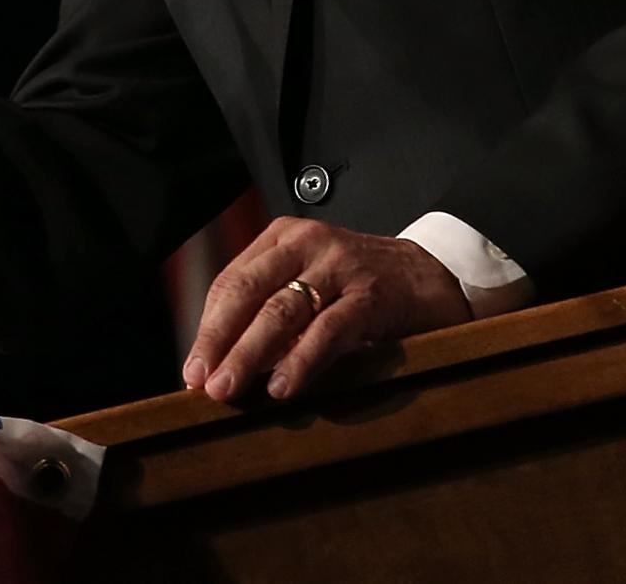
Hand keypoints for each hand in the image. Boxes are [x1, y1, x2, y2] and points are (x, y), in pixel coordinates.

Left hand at [181, 218, 472, 403]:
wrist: (433, 275)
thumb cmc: (361, 285)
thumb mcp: (310, 281)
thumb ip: (272, 306)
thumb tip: (222, 359)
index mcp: (284, 237)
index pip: (232, 280)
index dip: (209, 326)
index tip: (192, 367)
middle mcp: (308, 244)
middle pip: (248, 292)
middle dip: (219, 340)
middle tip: (201, 383)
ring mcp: (340, 267)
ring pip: (282, 311)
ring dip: (250, 354)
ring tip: (229, 388)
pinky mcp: (370, 295)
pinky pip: (327, 330)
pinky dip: (301, 361)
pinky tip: (282, 387)